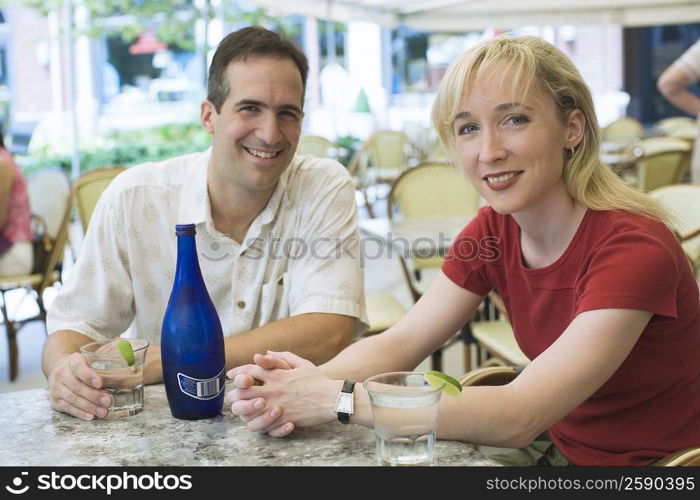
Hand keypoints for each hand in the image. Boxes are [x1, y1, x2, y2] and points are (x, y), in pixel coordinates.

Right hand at [47, 352, 112, 420]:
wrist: (60, 369)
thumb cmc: (83, 365)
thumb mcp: (92, 359)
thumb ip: (108, 360)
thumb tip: (132, 362)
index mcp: (72, 361)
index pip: (78, 366)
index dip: (88, 375)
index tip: (100, 383)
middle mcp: (61, 373)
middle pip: (77, 386)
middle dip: (94, 396)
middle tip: (109, 401)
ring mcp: (56, 388)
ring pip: (73, 399)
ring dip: (89, 407)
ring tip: (104, 411)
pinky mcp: (55, 401)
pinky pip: (68, 408)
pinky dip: (80, 413)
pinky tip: (91, 416)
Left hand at [225, 351, 339, 436]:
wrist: (332, 398)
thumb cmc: (319, 380)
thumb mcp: (302, 363)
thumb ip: (282, 356)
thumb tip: (267, 353)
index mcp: (277, 374)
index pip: (251, 371)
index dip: (238, 372)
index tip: (231, 375)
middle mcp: (274, 389)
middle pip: (245, 390)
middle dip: (235, 392)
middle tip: (230, 395)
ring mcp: (277, 405)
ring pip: (250, 409)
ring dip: (242, 409)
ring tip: (239, 410)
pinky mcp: (283, 419)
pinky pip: (263, 423)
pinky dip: (256, 422)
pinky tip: (254, 421)